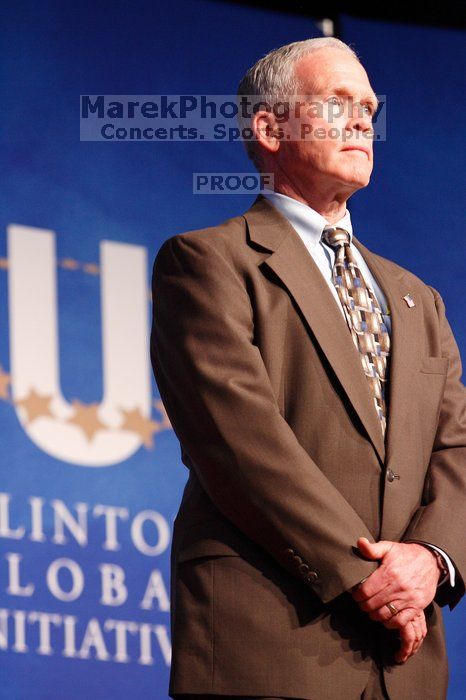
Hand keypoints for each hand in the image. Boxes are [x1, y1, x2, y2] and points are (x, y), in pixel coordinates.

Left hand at [351, 537, 440, 662]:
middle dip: (364, 606)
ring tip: (372, 610)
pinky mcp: (417, 607)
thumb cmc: (405, 555)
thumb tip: (360, 542)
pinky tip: (386, 618)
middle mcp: (398, 587)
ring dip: (374, 615)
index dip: (357, 595)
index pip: (365, 591)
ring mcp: (408, 598)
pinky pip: (400, 622)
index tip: (356, 595)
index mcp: (388, 573)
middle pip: (372, 605)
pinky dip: (390, 623)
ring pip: (384, 615)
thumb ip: (372, 548)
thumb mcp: (388, 547)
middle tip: (362, 603)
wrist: (430, 561)